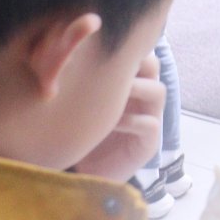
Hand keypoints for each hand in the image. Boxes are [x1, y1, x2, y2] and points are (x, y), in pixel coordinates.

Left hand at [71, 54, 163, 182]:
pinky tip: (109, 123)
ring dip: (135, 88)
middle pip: (152, 65)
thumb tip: (60, 47)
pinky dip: (130, 120)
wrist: (84, 173)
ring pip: (158, 90)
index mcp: (128, 81)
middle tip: (108, 66)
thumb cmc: (78, 131)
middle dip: (133, 63)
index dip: (123, 46)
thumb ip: (76, 78)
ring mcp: (149, 118)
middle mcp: (142, 95)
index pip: (137, 52)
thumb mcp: (76, 101)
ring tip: (110, 94)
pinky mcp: (149, 143)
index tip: (96, 47)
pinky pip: (149, 124)